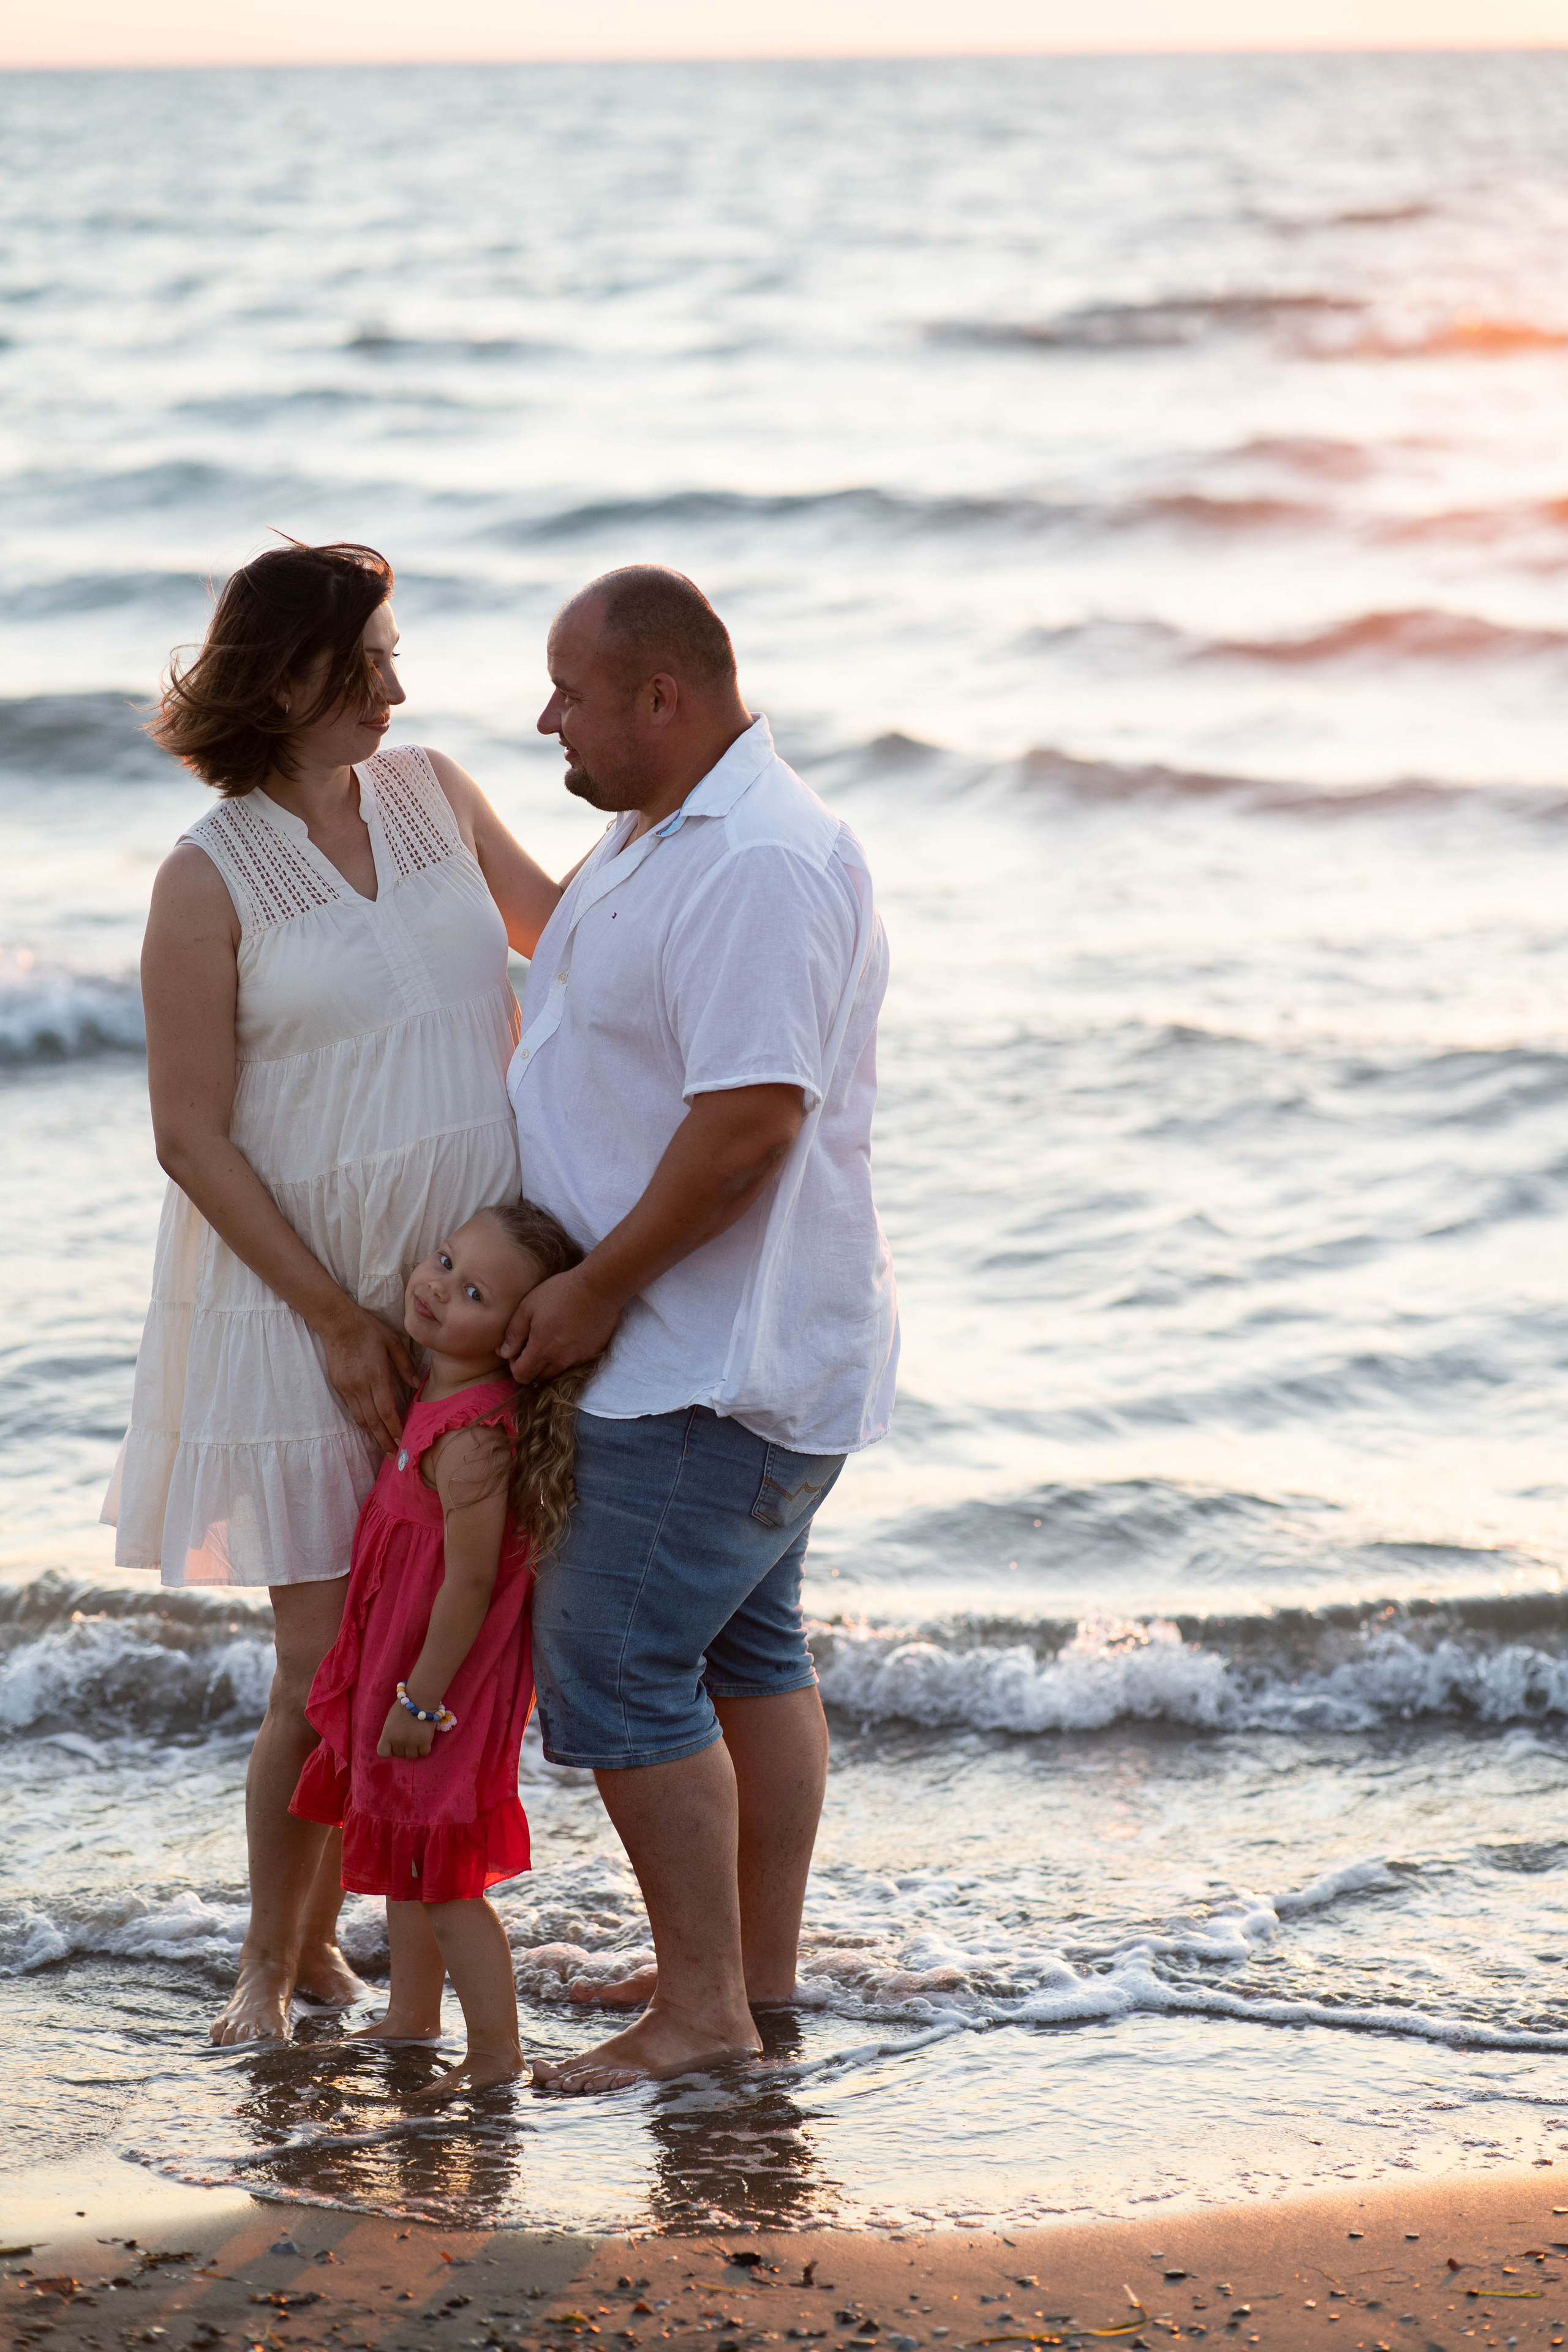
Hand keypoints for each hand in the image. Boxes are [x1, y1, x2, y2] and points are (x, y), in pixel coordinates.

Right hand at [319, 1304, 416, 1454]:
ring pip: (360, 1418)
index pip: (386, 1410)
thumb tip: (415, 1386)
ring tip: (384, 1446)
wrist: (337, 1323)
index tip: (403, 1442)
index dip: (394, 1429)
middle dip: (384, 1440)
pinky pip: (352, 1409)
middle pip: (372, 1421)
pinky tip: (370, 1427)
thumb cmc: (369, 1329)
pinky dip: (362, 1421)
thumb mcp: (393, 1342)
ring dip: (372, 1434)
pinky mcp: (339, 1386)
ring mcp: (347, 1387)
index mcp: (376, 1375)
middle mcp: (360, 1386)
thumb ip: (405, 1365)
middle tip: (394, 1455)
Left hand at [377, 1700, 434, 1759]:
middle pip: (399, 1754)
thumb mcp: (390, 1720)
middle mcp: (398, 1740)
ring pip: (412, 1756)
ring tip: (417, 1737)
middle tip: (409, 1736)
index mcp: (387, 1734)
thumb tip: (395, 1744)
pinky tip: (424, 1738)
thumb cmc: (404, 1706)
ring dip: (414, 1748)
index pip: (383, 1753)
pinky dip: (424, 1747)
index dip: (389, 1751)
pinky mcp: (425, 1741)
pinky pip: (424, 1752)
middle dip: (403, 1747)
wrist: (420, 1698)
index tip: (394, 1745)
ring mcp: (412, 1742)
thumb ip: (391, 1733)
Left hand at [500, 1264, 622, 1384]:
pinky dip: (566, 1355)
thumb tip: (503, 1353)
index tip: (518, 1348)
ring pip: (557, 1372)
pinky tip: (568, 1335)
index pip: (522, 1375)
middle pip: (539, 1377)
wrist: (599, 1287)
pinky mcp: (592, 1353)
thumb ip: (513, 1334)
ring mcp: (579, 1358)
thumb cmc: (560, 1293)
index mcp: (542, 1350)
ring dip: (549, 1362)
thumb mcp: (528, 1307)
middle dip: (531, 1365)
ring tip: (551, 1339)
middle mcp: (561, 1360)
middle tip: (532, 1343)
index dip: (515, 1365)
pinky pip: (574, 1363)